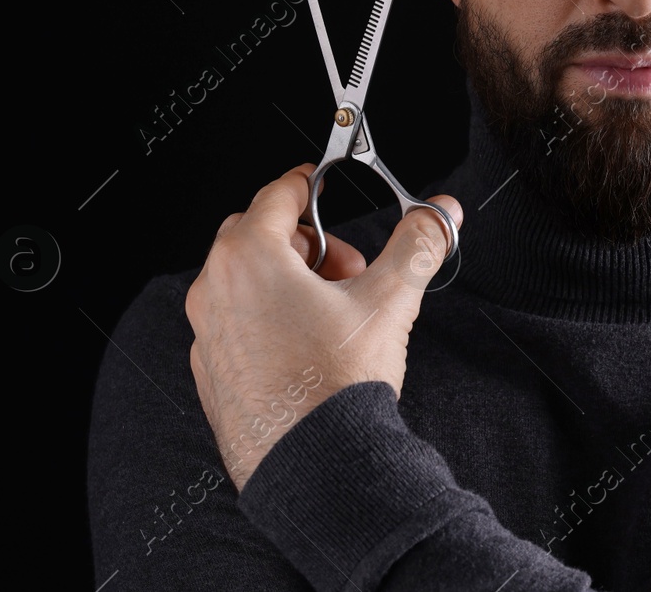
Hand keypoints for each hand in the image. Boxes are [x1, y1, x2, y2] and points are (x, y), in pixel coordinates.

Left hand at [185, 163, 460, 490]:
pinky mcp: (211, 373)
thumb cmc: (337, 384)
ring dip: (289, 281)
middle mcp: (215, 290)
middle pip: (258, 236)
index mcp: (249, 258)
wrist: (314, 467)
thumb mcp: (389, 301)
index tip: (325, 183)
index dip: (310, 183)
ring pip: (246, 283)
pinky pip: (237, 324)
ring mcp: (207, 335)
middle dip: (308, 241)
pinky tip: (309, 348)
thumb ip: (417, 244)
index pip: (277, 194)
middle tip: (349, 269)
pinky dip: (268, 320)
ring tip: (335, 313)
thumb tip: (442, 213)